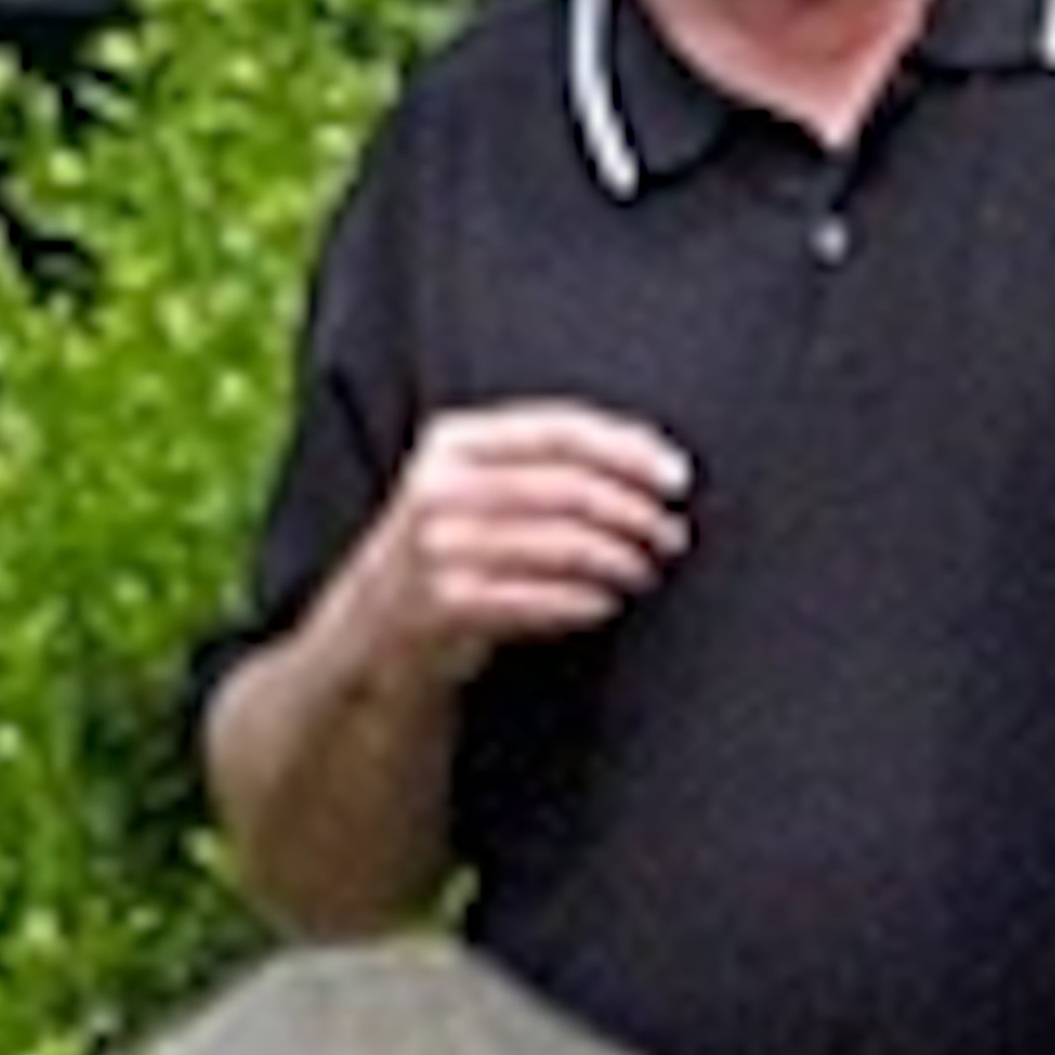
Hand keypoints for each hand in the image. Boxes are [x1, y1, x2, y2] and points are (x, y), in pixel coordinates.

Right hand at [359, 399, 693, 666]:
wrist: (378, 624)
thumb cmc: (454, 545)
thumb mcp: (475, 483)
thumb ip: (542, 460)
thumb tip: (653, 462)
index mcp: (453, 442)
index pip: (559, 430)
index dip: (627, 450)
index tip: (676, 476)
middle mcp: (439, 489)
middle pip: (567, 488)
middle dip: (635, 512)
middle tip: (671, 535)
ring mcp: (437, 549)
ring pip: (560, 546)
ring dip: (619, 560)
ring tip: (645, 570)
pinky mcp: (444, 605)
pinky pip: (537, 600)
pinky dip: (583, 602)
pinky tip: (607, 603)